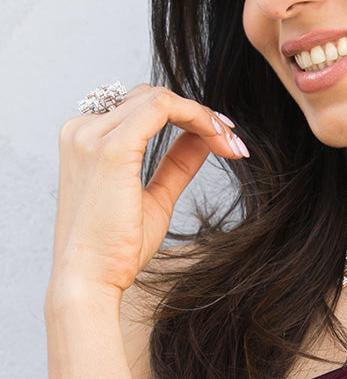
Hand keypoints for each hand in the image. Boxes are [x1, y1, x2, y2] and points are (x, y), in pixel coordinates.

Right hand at [50, 84, 247, 301]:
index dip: (188, 115)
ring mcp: (91, 136)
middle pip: (152, 97)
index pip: (142, 106)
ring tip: (230, 144)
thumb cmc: (115, 249)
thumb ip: (176, 163)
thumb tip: (203, 138)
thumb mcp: (154, 196)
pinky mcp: (110, 149)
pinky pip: (162, 107)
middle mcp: (82, 130)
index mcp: (85, 139)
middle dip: (200, 114)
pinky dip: (198, 117)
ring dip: (204, 116)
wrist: (89, 282)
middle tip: (232, 141)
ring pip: (160, 97)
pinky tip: (219, 141)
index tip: (223, 138)